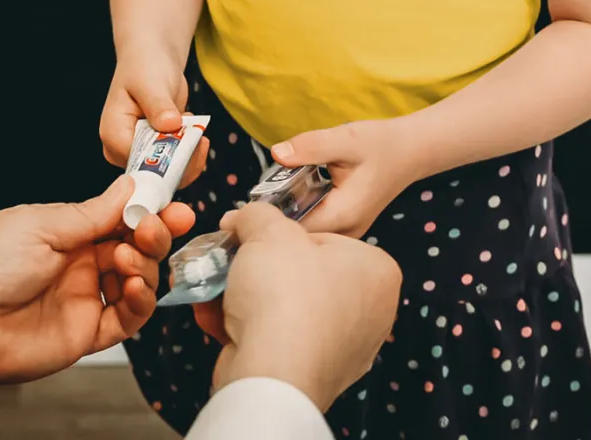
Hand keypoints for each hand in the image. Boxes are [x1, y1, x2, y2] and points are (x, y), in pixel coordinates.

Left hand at [0, 175, 198, 404]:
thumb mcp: (39, 225)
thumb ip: (91, 213)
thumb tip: (129, 185)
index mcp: (65, 230)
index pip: (119, 215)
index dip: (147, 207)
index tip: (170, 198)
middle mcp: (78, 263)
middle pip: (135, 246)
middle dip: (155, 231)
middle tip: (164, 222)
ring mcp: (84, 298)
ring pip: (138, 280)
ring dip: (147, 263)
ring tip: (134, 254)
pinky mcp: (86, 333)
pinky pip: (127, 318)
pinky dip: (140, 301)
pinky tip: (135, 285)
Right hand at [98, 56, 209, 188]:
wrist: (152, 60)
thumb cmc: (144, 66)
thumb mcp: (150, 82)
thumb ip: (158, 105)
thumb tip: (170, 125)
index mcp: (113, 134)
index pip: (138, 163)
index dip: (165, 160)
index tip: (188, 144)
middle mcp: (123, 149)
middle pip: (153, 173)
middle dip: (180, 161)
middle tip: (199, 138)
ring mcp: (140, 152)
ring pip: (167, 173)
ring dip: (189, 156)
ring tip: (196, 129)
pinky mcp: (156, 152)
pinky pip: (176, 165)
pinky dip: (191, 153)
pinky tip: (194, 131)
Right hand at [192, 203, 400, 410]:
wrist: (271, 375)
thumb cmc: (285, 298)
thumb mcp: (268, 231)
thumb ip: (257, 213)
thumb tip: (243, 218)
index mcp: (377, 272)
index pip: (324, 239)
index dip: (281, 236)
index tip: (252, 238)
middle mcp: (370, 314)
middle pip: (300, 275)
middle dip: (256, 269)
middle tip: (228, 261)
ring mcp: (343, 350)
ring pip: (283, 309)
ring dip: (242, 298)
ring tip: (213, 288)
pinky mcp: (312, 376)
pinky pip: (276, 340)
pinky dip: (244, 329)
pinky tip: (214, 318)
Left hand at [272, 120, 412, 238]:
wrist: (409, 151)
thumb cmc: (380, 144)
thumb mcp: (345, 138)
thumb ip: (311, 147)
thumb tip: (277, 154)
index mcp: (343, 215)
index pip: (294, 230)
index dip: (270, 216)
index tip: (252, 199)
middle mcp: (346, 232)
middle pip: (297, 236)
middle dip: (275, 216)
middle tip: (259, 194)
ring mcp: (347, 234)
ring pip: (305, 234)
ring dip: (288, 214)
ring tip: (276, 192)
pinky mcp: (345, 227)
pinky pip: (315, 227)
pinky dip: (301, 212)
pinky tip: (297, 193)